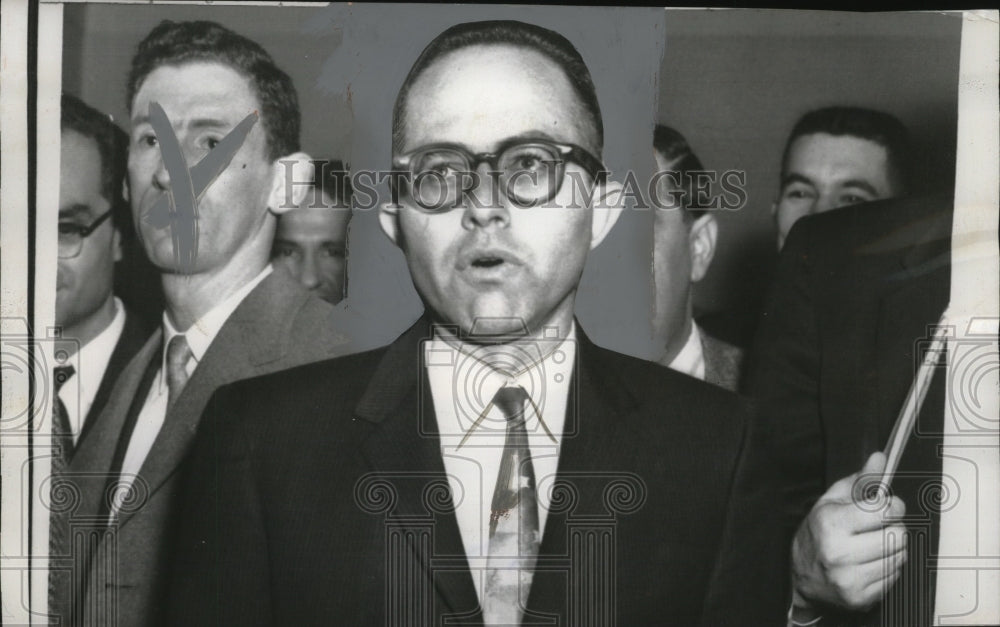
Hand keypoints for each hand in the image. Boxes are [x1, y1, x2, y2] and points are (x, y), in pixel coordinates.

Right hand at [791, 452, 907, 611]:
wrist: (800, 579)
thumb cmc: (816, 535)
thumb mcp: (831, 502)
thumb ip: (860, 480)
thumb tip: (879, 459)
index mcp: (830, 523)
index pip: (883, 510)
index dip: (892, 505)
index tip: (887, 506)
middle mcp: (838, 552)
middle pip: (898, 535)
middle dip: (893, 528)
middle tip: (878, 528)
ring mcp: (849, 578)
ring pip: (900, 557)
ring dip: (893, 549)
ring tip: (873, 546)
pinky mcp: (860, 598)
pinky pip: (895, 578)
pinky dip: (888, 569)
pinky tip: (870, 563)